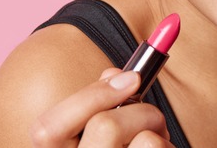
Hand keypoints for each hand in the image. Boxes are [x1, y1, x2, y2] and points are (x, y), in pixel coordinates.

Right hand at [30, 68, 172, 146]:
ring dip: (158, 129)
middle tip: (152, 118)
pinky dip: (168, 145)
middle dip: (140, 110)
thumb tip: (116, 75)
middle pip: (105, 126)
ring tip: (158, 139)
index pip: (48, 129)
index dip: (91, 96)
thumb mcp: (102, 134)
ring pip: (144, 140)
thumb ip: (102, 106)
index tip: (131, 78)